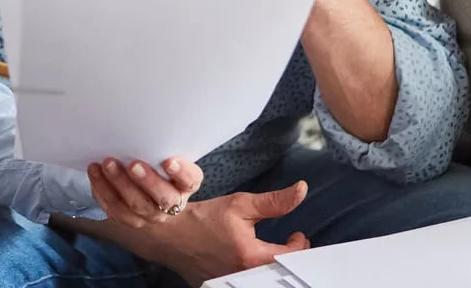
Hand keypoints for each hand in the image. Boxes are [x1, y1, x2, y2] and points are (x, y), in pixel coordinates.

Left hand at [87, 156, 203, 228]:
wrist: (155, 196)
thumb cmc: (161, 166)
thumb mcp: (170, 155)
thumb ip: (163, 147)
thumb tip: (145, 126)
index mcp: (185, 185)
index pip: (190, 181)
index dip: (181, 173)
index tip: (168, 161)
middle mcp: (172, 204)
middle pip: (162, 197)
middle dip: (146, 181)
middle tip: (133, 165)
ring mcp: (150, 215)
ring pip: (135, 205)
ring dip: (119, 184)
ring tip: (106, 164)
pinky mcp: (128, 219)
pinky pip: (115, 209)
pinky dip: (103, 190)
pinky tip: (95, 173)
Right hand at [138, 182, 310, 286]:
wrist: (169, 233)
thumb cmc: (202, 218)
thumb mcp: (240, 204)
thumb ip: (274, 202)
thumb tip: (301, 191)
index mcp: (251, 256)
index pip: (290, 257)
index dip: (299, 246)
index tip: (297, 235)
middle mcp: (242, 275)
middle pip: (277, 271)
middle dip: (287, 257)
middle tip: (290, 244)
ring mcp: (230, 283)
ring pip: (262, 278)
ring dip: (270, 264)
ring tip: (273, 251)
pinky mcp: (219, 286)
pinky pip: (243, 281)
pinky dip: (252, 271)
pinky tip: (251, 259)